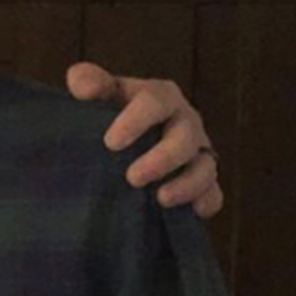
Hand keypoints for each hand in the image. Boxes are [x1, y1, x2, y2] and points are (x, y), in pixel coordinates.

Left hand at [65, 62, 223, 218]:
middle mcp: (184, 122)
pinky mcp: (202, 181)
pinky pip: (214, 192)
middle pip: (185, 137)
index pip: (154, 102)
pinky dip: (207, 202)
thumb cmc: (109, 113)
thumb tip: (81, 84)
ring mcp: (197, 153)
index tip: (110, 143)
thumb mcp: (98, 95)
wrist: (120, 142)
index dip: (136, 121)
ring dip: (187, 184)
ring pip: (205, 166)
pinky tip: (193, 212)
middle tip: (133, 178)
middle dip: (163, 158)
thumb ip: (88, 82)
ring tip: (161, 199)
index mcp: (160, 97)